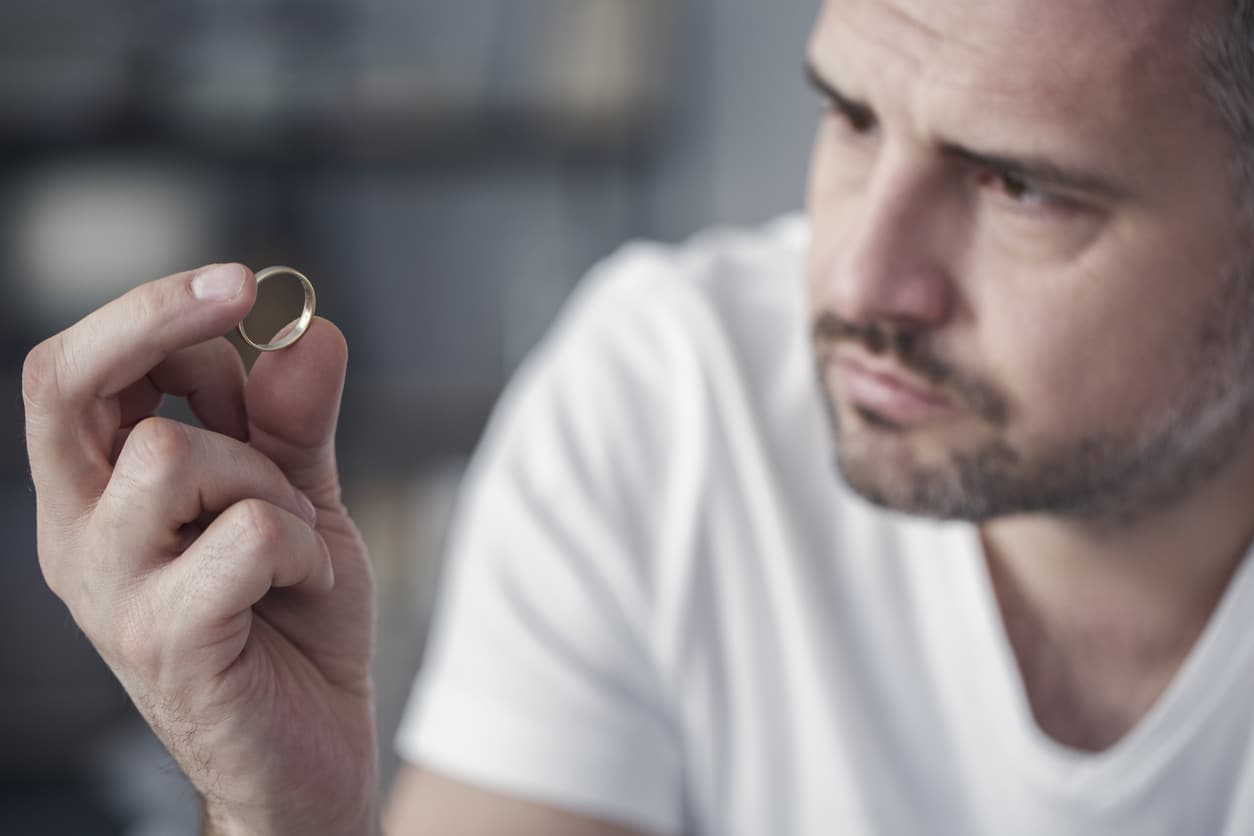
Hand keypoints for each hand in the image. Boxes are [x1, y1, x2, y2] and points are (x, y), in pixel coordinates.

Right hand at [23, 264, 379, 835]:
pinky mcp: (164, 641)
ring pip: (173, 454)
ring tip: (294, 536)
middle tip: (235, 289)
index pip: (75, 369)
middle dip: (157, 318)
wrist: (311, 749)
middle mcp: (82, 532)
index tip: (241, 282)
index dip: (153, 309)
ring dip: (267, 477)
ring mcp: (112, 591)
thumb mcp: (298, 497)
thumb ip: (294, 419)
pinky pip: (247, 535)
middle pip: (67, 384)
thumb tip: (309, 329)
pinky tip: (305, 586)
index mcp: (100, 489)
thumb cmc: (292, 619)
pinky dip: (303, 546)